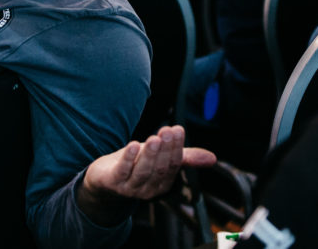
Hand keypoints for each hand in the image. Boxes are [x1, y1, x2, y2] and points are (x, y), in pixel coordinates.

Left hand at [77, 126, 215, 225]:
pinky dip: (128, 158)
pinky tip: (133, 145)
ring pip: (143, 171)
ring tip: (155, 138)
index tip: (178, 129)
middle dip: (165, 149)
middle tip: (167, 131)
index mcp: (163, 183)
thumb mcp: (160, 158)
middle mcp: (148, 189)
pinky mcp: (113, 182)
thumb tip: (213, 158)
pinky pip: (122, 171)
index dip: (176, 148)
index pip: (173, 166)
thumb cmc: (136, 164)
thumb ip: (185, 157)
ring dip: (150, 154)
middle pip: (160, 169)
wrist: (104, 178)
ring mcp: (130, 187)